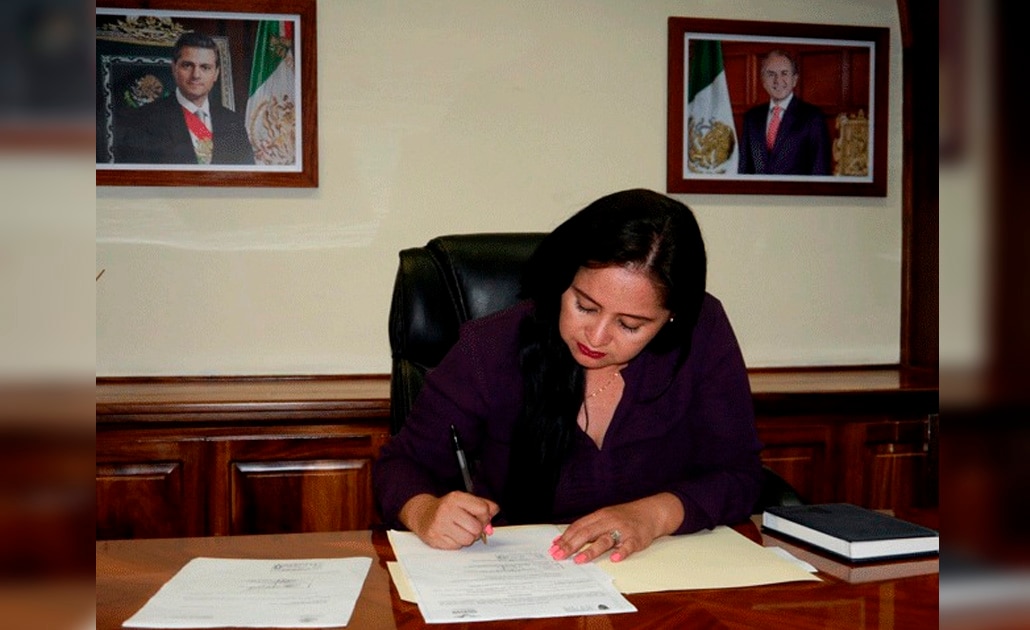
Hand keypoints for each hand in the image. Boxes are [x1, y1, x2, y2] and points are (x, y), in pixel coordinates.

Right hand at [399, 492, 498, 548]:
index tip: (481, 518)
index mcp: (456, 498)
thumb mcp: (465, 501)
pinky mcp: (435, 538)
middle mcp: (447, 510)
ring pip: (468, 539)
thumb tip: (493, 516)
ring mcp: (440, 525)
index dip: (486, 517)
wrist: (423, 514)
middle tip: (470, 526)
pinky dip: (457, 543)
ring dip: (468, 538)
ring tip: (460, 531)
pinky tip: (451, 535)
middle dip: (477, 530)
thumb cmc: (447, 508)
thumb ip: (483, 505)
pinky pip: (457, 547)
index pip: (482, 509)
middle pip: (476, 527)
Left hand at [548, 493, 683, 562]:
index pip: (578, 526)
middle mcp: (609, 521)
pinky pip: (628, 546)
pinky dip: (621, 552)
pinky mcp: (636, 538)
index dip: (565, 537)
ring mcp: (622, 530)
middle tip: (559, 555)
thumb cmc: (624, 517)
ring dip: (591, 551)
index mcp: (600, 516)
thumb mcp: (605, 517)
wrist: (650, 512)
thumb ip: (588, 527)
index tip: (554, 547)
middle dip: (571, 545)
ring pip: (605, 540)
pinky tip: (614, 559)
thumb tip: (567, 538)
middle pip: (587, 533)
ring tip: (579, 560)